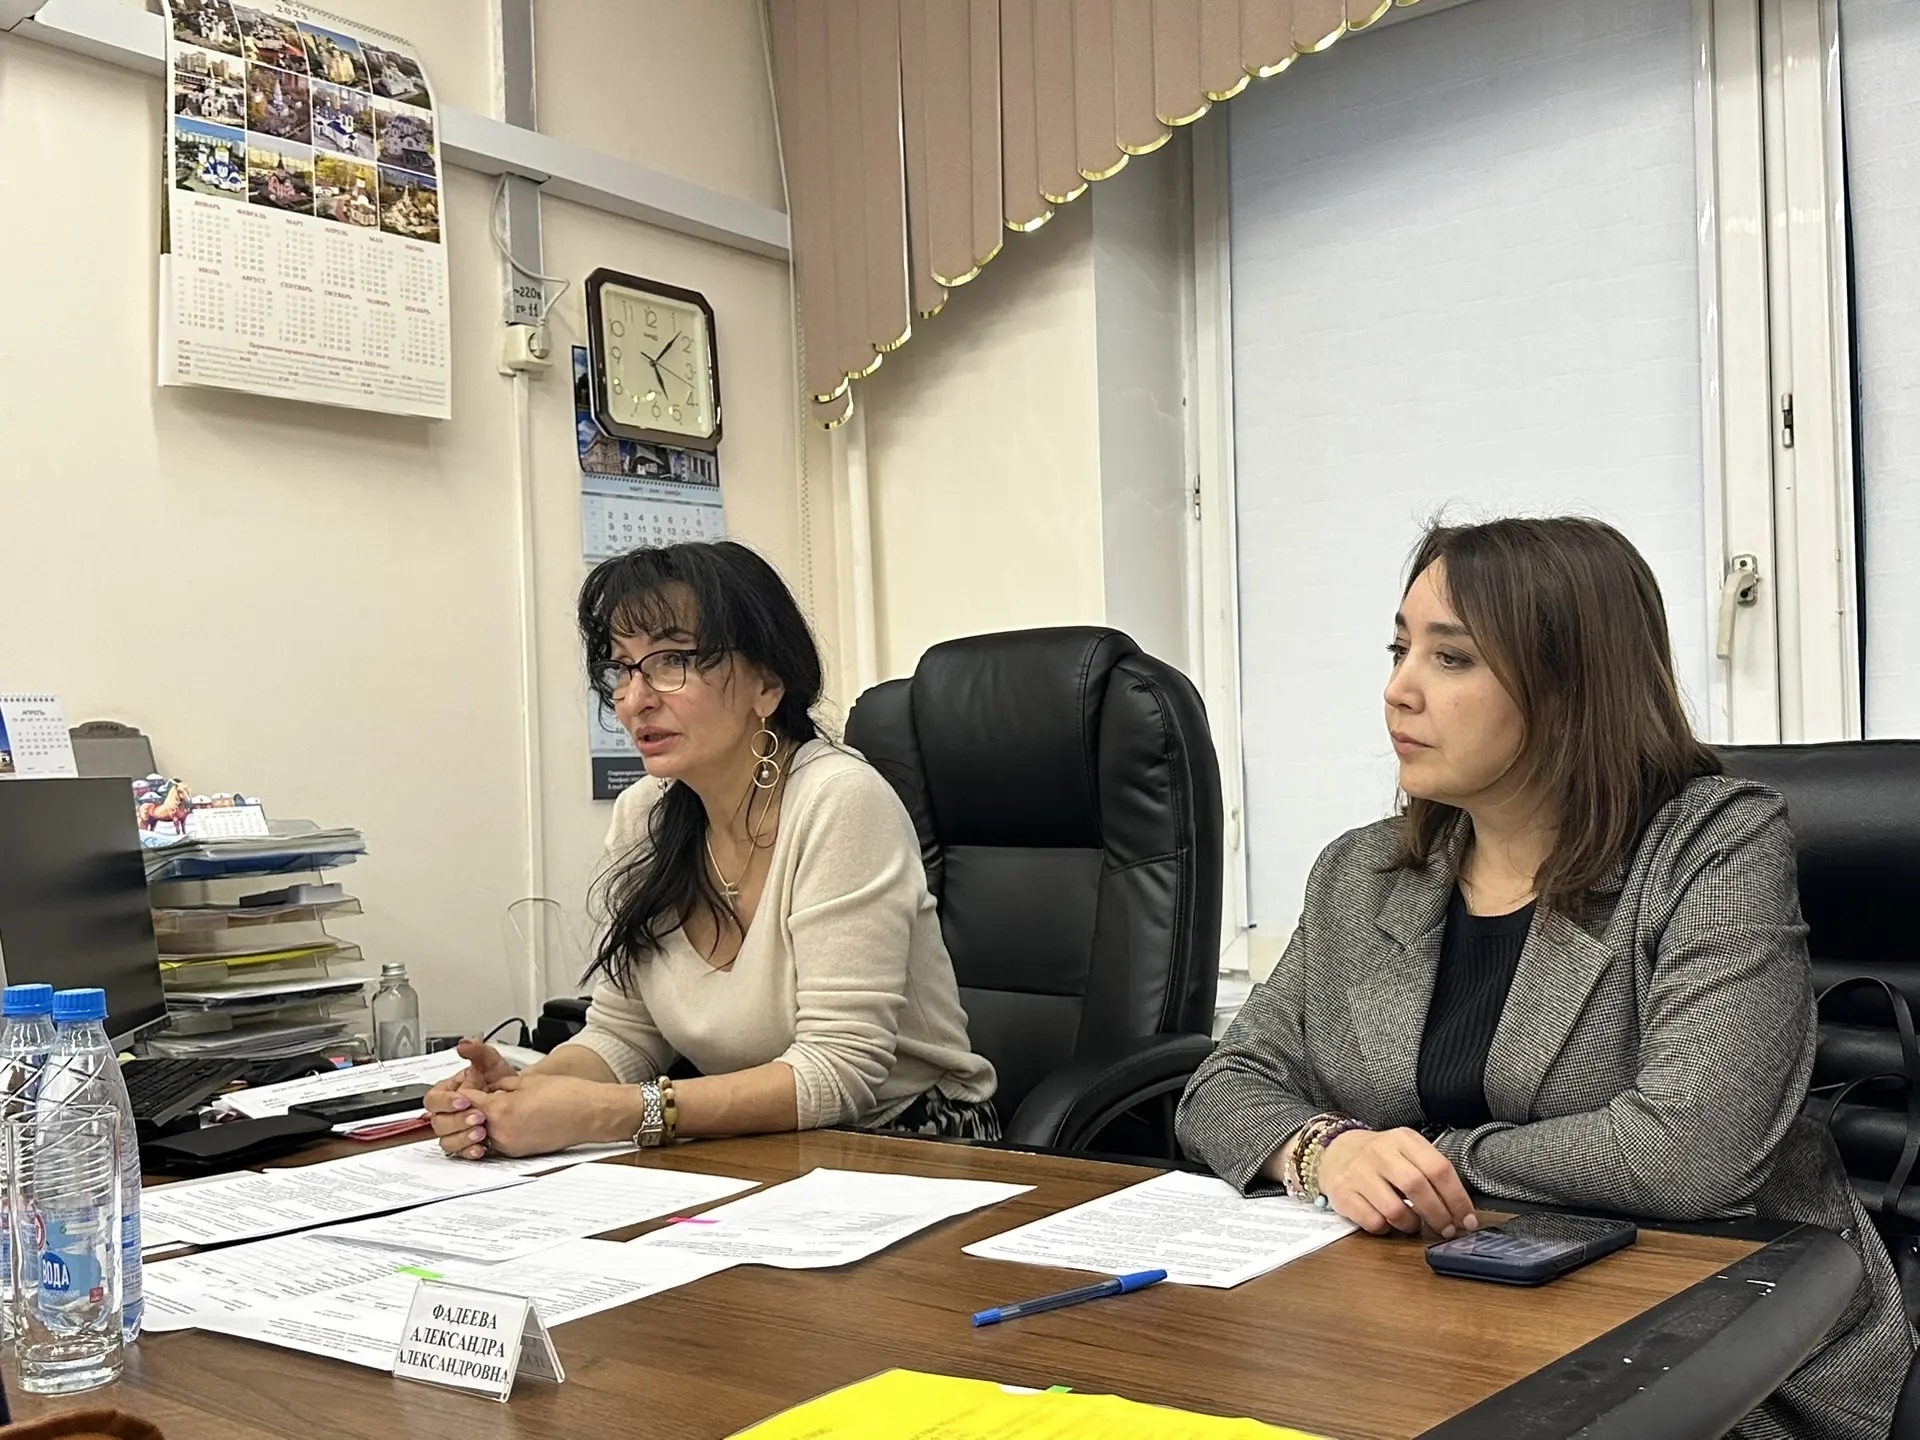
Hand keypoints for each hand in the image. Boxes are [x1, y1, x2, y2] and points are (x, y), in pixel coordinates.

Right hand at [423, 1040, 516, 1158]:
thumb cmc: (499, 1080)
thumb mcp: (491, 1062)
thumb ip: (478, 1051)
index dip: (445, 1101)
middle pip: (438, 1122)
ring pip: (446, 1140)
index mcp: (447, 1092)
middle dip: (457, 1120)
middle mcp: (447, 1112)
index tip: (463, 1100)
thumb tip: (464, 1044)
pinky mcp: (466, 1143)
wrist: (518, 1098)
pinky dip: (469, 1151)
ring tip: (481, 1131)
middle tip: (477, 1116)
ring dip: (462, 1137)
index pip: (433, 1099)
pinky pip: (460, 1152)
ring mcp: (456, 1129)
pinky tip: (480, 1148)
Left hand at [456, 1073, 626, 1159]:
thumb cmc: (569, 1096)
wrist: (591, 1114)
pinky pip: (498, 1142)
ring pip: (481, 1135)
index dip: (467, 1089)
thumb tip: (489, 1089)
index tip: (472, 1084)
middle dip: (472, 1107)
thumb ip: (502, 1086)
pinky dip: (497, 1131)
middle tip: (480, 1095)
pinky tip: (510, 1118)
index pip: (467, 1101)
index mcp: (501, 1110)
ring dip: (483, 1122)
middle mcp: (502, 1133)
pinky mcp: (520, 1153)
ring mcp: (511, 1146)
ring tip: (497, 1107)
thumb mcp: (528, 1081)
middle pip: (469, 1121)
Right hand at [1316, 1126, 1477, 1238]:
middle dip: (1439, 1215)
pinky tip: (1388, 1222)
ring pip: (1395, 1210)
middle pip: (1418, 1187)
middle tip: (1447, 1229)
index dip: (1457, 1198)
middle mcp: (1379, 1152)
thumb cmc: (1381, 1158)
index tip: (1466, 1219)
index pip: (1438, 1168)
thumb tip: (1461, 1211)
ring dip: (1411, 1225)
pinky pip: (1373, 1221)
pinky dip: (1386, 1229)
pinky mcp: (1341, 1192)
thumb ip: (1431, 1173)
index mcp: (1403, 1139)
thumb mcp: (1406, 1152)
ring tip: (1413, 1224)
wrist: (1335, 1152)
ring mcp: (1358, 1171)